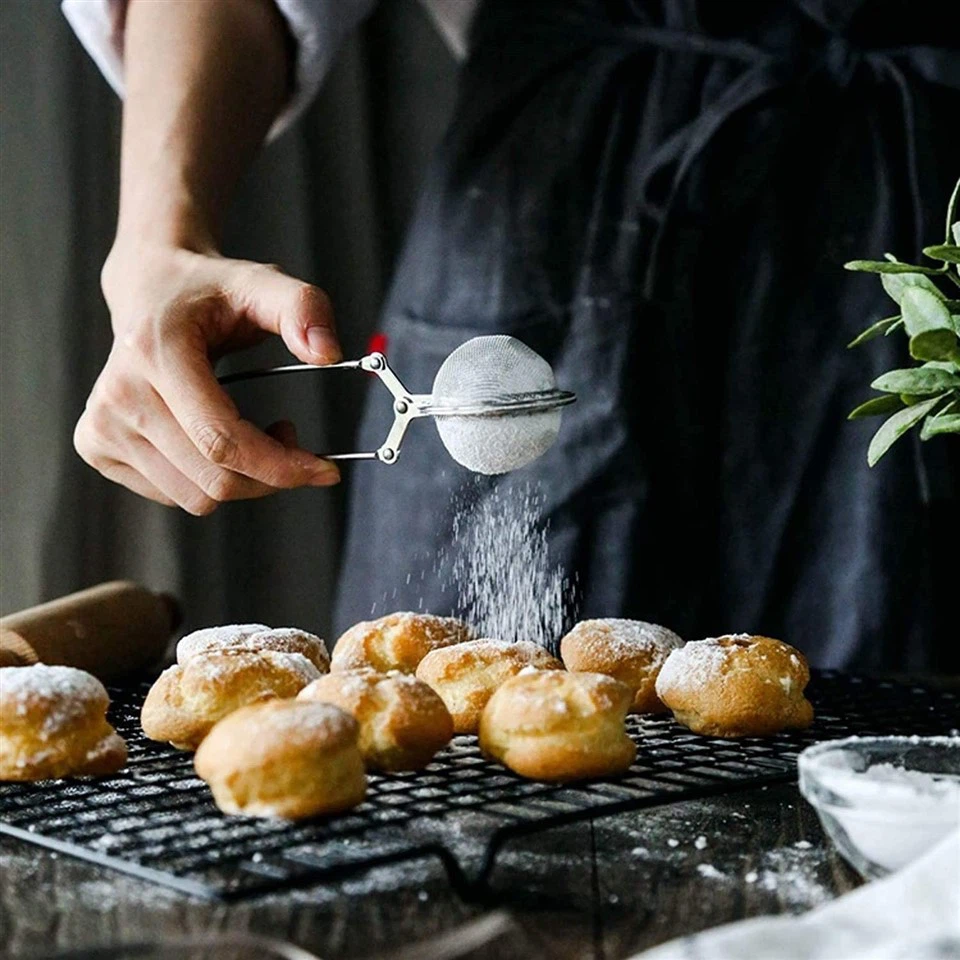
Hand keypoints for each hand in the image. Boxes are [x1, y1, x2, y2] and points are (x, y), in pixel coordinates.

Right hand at [74, 243, 342, 513]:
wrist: (149, 288)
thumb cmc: (211, 290)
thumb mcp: (263, 284)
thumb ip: (303, 309)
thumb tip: (329, 353)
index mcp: (154, 354)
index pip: (222, 441)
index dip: (281, 466)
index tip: (324, 469)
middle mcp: (118, 395)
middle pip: (214, 479)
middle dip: (271, 475)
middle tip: (292, 437)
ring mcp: (102, 425)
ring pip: (196, 497)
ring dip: (243, 478)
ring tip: (253, 430)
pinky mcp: (97, 446)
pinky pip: (175, 496)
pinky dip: (210, 479)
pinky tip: (216, 438)